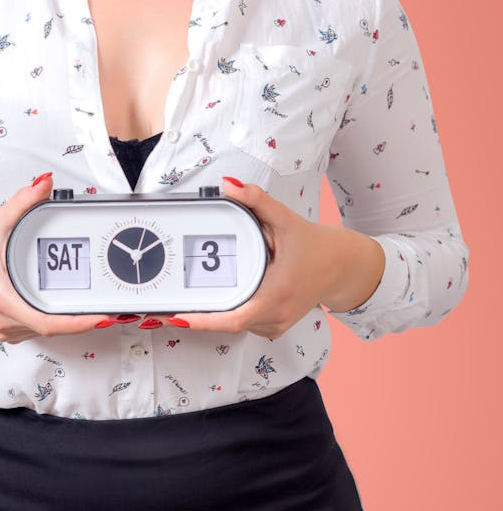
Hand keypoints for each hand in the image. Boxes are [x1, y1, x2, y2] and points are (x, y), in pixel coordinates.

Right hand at [0, 174, 115, 343]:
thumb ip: (23, 201)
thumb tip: (45, 182)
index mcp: (0, 298)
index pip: (46, 322)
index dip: (77, 323)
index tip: (100, 317)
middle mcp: (2, 320)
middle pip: (52, 329)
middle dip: (81, 319)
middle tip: (110, 307)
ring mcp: (4, 330)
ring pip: (46, 332)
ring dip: (69, 322)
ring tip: (95, 307)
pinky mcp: (6, 331)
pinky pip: (36, 331)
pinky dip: (54, 321)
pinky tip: (69, 310)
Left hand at [163, 177, 385, 338]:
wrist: (343, 267)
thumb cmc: (317, 247)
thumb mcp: (286, 220)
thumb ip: (257, 201)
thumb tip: (229, 185)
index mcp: (277, 294)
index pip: (234, 318)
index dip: (205, 321)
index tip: (179, 317)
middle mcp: (276, 315)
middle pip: (228, 322)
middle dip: (199, 315)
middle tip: (168, 305)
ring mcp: (276, 325)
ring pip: (236, 325)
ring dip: (215, 313)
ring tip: (189, 298)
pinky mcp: (274, 326)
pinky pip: (245, 324)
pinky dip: (230, 313)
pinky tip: (217, 300)